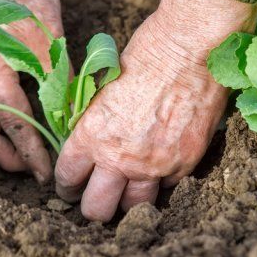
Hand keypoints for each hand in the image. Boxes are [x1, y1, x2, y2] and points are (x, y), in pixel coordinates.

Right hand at [0, 0, 62, 182]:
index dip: (32, 152)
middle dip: (6, 158)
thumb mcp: (51, 43)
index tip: (46, 173)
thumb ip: (57, 85)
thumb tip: (70, 120)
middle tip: (30, 172)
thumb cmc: (29, 1)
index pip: (14, 124)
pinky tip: (1, 131)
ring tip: (14, 158)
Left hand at [55, 0, 256, 220]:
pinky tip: (157, 169)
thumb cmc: (144, 56)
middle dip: (91, 206)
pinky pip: (166, 188)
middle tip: (95, 197)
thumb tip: (86, 144)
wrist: (190, 48)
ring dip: (128, 201)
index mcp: (92, 136)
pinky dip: (160, 183)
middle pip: (97, 209)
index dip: (66, 186)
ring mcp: (155, 165)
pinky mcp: (184, 163)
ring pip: (134, 208)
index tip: (71, 186)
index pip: (67, 179)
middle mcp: (120, 158)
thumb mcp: (103, 90)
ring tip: (127, 191)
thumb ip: (93, 125)